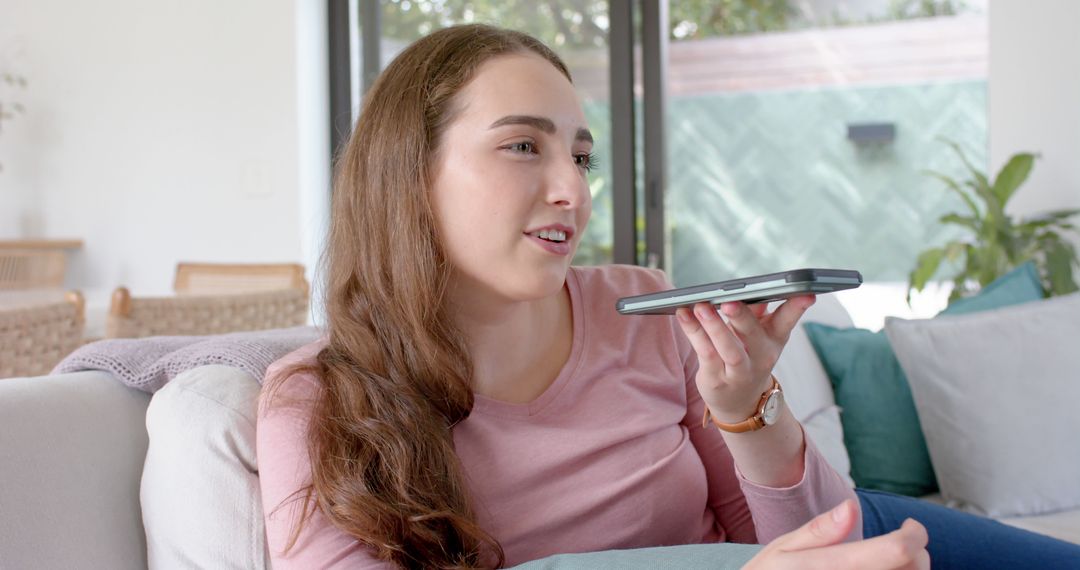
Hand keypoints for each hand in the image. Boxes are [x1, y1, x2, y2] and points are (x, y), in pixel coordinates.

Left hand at [675, 296, 814, 422]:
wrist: (740, 403)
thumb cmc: (748, 359)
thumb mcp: (759, 337)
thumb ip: (756, 313)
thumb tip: (751, 289)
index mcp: (774, 340)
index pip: (787, 321)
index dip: (797, 308)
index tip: (806, 294)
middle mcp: (760, 357)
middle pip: (753, 333)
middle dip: (742, 316)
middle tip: (729, 301)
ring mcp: (739, 371)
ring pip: (728, 348)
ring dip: (714, 326)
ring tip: (700, 306)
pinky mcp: (716, 379)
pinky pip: (704, 352)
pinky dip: (693, 331)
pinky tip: (684, 314)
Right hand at [744, 499, 929, 569]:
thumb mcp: (781, 550)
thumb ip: (819, 531)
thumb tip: (851, 506)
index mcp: (833, 568)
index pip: (898, 550)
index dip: (915, 534)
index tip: (909, 526)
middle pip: (915, 569)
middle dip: (916, 552)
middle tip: (901, 543)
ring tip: (890, 561)